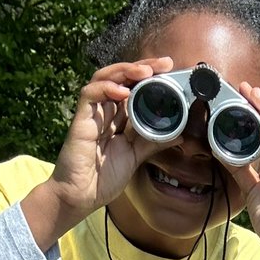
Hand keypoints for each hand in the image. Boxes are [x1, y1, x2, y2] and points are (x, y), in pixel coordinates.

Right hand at [23, 59, 174, 249]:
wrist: (82, 196)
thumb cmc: (103, 177)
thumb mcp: (135, 156)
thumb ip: (153, 142)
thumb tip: (178, 134)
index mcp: (118, 117)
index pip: (134, 87)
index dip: (149, 76)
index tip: (169, 70)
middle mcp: (105, 110)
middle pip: (121, 77)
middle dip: (143, 67)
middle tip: (164, 63)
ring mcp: (92, 113)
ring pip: (105, 78)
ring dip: (126, 71)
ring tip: (145, 71)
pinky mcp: (81, 119)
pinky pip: (90, 95)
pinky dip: (106, 88)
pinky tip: (122, 91)